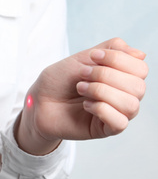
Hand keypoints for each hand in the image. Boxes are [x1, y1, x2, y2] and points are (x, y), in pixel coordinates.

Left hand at [16, 38, 148, 154]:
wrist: (38, 100)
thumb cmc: (59, 80)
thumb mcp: (83, 57)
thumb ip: (112, 49)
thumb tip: (141, 54)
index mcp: (120, 76)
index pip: (140, 68)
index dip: (118, 59)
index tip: (93, 56)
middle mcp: (122, 95)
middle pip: (138, 86)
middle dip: (106, 75)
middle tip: (82, 74)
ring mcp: (115, 113)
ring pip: (131, 104)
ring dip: (102, 92)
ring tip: (80, 88)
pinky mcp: (105, 129)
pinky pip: (120, 122)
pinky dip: (101, 109)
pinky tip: (85, 105)